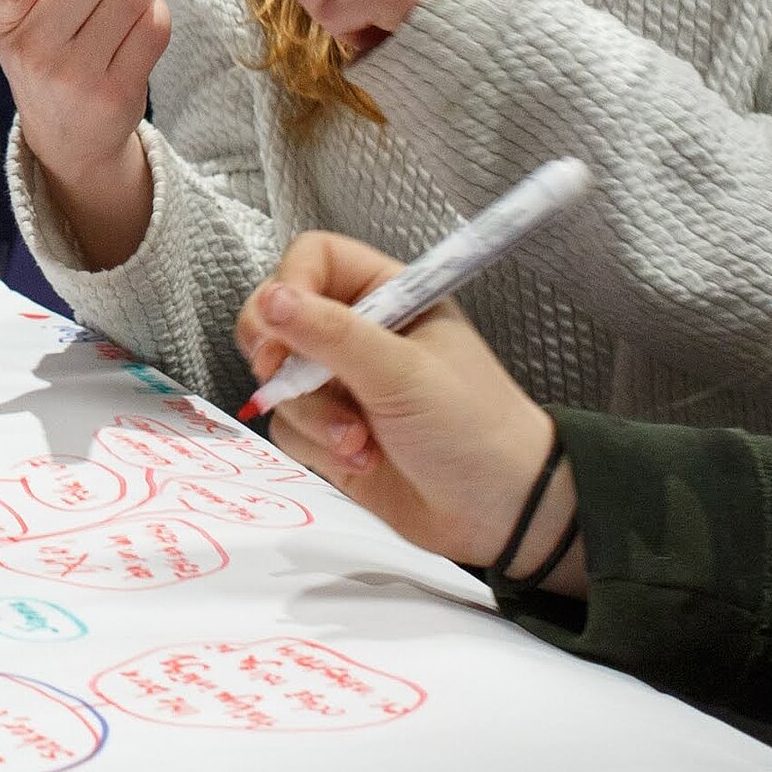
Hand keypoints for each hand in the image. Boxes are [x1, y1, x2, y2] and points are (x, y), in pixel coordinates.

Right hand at [233, 230, 567, 576]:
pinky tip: (362, 458)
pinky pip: (289, 425)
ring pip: (279, 378)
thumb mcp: (404, 372)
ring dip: (312, 413)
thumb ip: (332, 334)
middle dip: (282, 355)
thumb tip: (270, 301)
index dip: (290, 286)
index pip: (314, 259)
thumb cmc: (472, 427)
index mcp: (389, 294)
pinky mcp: (330, 432)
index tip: (282, 327)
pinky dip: (317, 445)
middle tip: (284, 376)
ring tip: (359, 438)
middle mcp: (360, 332)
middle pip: (280, 315)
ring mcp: (343, 383)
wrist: (501, 512)